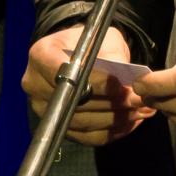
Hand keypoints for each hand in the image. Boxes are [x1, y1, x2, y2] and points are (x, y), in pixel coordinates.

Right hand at [21, 25, 154, 146]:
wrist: (78, 55)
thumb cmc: (91, 44)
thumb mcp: (104, 39)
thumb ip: (114, 57)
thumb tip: (129, 82)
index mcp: (41, 56)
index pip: (67, 74)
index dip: (96, 83)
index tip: (123, 86)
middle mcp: (35, 85)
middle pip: (75, 103)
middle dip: (111, 103)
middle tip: (138, 101)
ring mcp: (43, 109)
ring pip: (82, 123)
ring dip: (115, 120)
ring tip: (140, 111)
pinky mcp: (57, 126)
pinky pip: (86, 137)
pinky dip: (112, 132)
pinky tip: (131, 123)